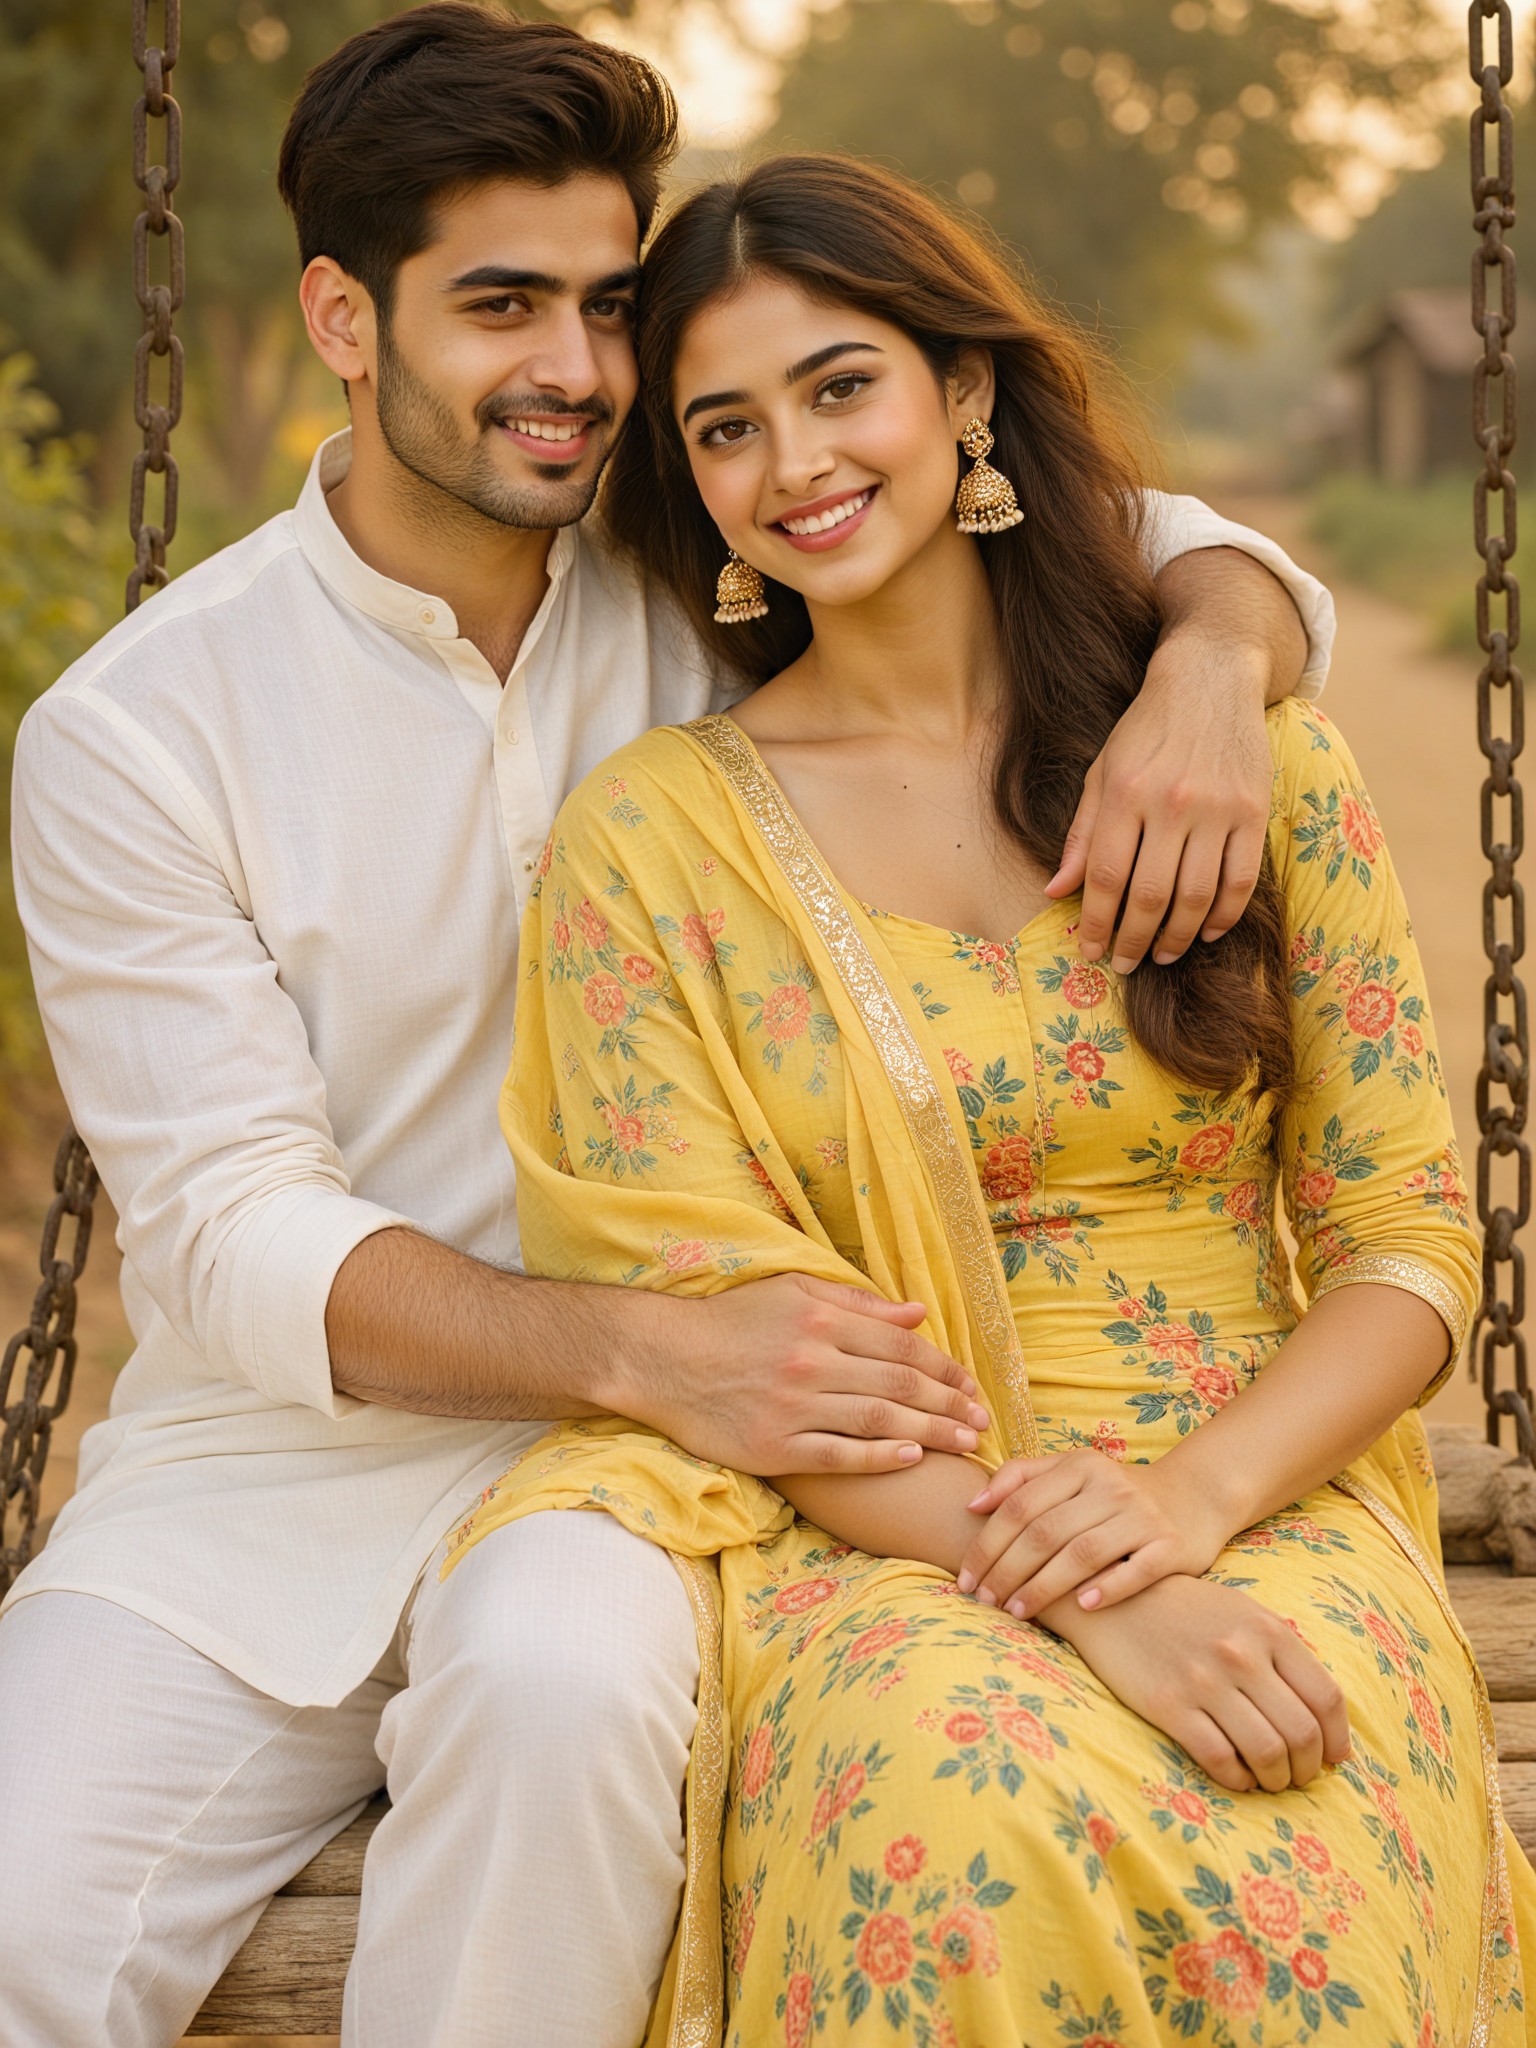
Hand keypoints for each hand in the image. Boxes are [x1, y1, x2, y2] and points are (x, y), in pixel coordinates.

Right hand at [627, 1273, 990, 1477]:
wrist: (659, 1358)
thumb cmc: (729, 1321)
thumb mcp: (792, 1291)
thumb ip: (857, 1303)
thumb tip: (917, 1312)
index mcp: (819, 1318)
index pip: (900, 1345)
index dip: (943, 1366)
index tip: (971, 1384)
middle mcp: (811, 1360)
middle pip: (899, 1384)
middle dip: (949, 1404)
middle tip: (983, 1421)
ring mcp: (793, 1406)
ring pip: (878, 1421)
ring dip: (931, 1432)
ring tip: (966, 1443)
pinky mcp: (774, 1445)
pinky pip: (839, 1455)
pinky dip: (880, 1457)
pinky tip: (912, 1458)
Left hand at [958, 1450, 1227, 1617]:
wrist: (1194, 1496)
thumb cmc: (1115, 1492)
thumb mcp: (1072, 1470)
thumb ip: (1020, 1477)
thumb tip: (972, 1504)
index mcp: (1079, 1466)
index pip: (1019, 1504)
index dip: (987, 1543)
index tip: (966, 1577)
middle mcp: (1110, 1487)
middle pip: (1045, 1531)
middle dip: (1007, 1570)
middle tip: (986, 1600)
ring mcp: (1141, 1516)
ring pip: (1082, 1552)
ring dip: (1044, 1586)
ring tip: (1017, 1611)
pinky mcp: (1170, 1546)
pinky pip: (1135, 1570)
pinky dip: (1107, 1588)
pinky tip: (1081, 1607)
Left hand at [1046, 629, 1271, 972]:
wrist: (1210, 678)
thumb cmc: (1146, 729)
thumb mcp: (1101, 772)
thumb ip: (1082, 835)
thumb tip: (1056, 892)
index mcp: (1125, 794)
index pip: (1107, 878)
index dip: (1097, 924)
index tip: (1091, 952)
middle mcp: (1172, 803)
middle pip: (1151, 896)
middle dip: (1134, 941)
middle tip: (1126, 964)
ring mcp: (1218, 809)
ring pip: (1198, 897)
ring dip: (1178, 937)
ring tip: (1162, 954)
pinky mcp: (1255, 811)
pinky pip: (1242, 880)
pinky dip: (1225, 916)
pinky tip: (1208, 932)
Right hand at [1051, 1576, 1350, 1792]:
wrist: (1114, 1597)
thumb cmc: (1186, 1608)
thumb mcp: (1242, 1613)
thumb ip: (1281, 1654)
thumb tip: (1320, 1715)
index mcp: (1267, 1629)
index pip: (1326, 1698)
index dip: (1337, 1739)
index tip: (1333, 1758)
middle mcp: (1242, 1655)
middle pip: (1302, 1733)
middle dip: (1309, 1768)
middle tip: (1300, 1776)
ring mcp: (1205, 1681)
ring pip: (1267, 1753)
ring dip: (1277, 1779)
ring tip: (1270, 1779)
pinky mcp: (1169, 1705)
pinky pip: (1220, 1759)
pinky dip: (1238, 1779)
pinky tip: (1237, 1776)